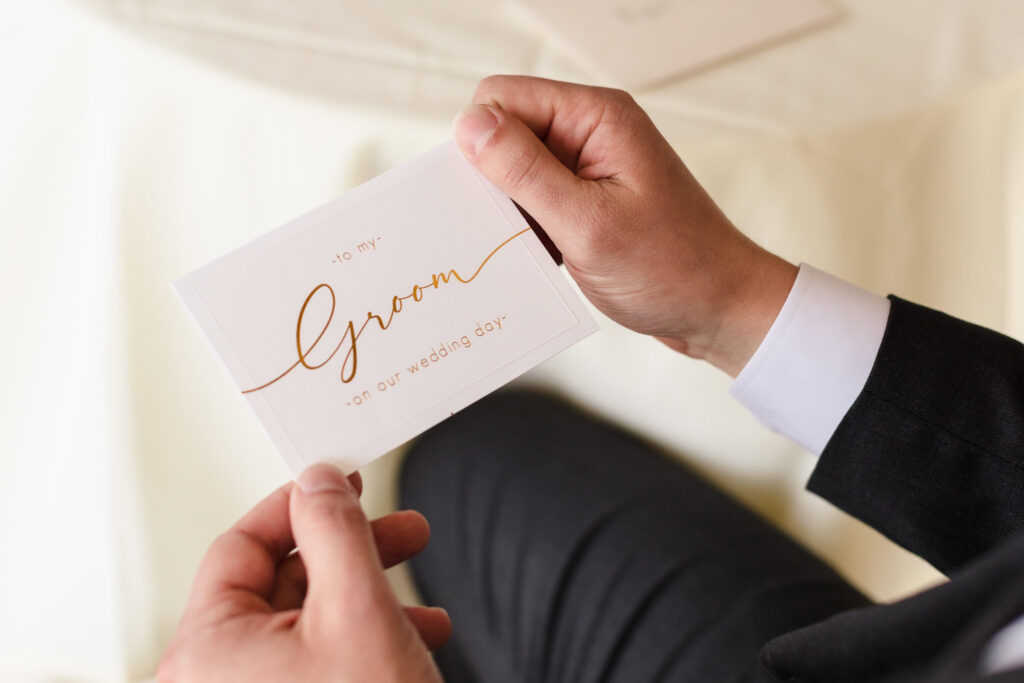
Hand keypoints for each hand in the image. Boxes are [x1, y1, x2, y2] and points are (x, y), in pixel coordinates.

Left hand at [159, 465, 448, 681]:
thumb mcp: (358, 608)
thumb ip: (335, 530)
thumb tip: (318, 481)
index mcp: (207, 649)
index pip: (242, 544)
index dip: (299, 504)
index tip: (341, 483)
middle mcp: (216, 678)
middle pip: (282, 582)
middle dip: (352, 553)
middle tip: (400, 530)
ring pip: (309, 622)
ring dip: (371, 597)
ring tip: (421, 596)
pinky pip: (319, 660)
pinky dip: (367, 639)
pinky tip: (417, 635)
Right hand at [454, 76, 796, 375]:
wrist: (719, 310)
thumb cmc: (671, 269)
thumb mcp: (587, 223)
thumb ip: (524, 172)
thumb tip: (467, 125)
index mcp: (596, 116)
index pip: (501, 98)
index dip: (481, 144)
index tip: (493, 197)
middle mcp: (591, 130)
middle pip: (504, 132)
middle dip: (494, 180)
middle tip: (519, 229)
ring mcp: (589, 165)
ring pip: (513, 169)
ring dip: (512, 210)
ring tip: (542, 248)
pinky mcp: (587, 197)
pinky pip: (534, 198)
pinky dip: (528, 227)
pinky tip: (548, 256)